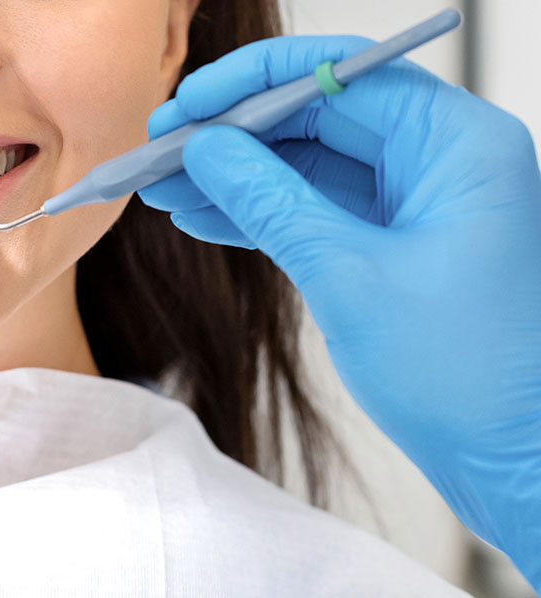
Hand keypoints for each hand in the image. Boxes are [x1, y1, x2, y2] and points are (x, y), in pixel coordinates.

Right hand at [139, 35, 540, 588]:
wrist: (510, 459)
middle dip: (233, 133)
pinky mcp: (392, 243)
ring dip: (235, 176)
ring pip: (308, 165)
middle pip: (318, 116)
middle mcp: (440, 160)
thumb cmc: (466, 377)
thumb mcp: (349, 277)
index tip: (188, 106)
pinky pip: (315, 209)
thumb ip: (271, 202)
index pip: (341, 76)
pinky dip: (259, 213)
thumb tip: (206, 150)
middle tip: (161, 148)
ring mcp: (415, 202)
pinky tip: (203, 216)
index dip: (252, 83)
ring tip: (163, 186)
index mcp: (455, 144)